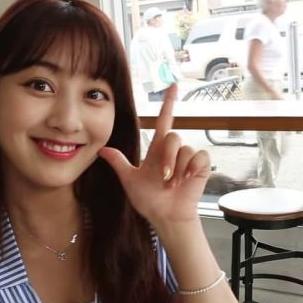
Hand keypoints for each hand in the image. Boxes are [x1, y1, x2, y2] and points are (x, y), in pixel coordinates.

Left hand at [99, 84, 210, 225]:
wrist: (165, 216)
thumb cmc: (149, 200)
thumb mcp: (130, 179)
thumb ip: (118, 162)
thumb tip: (101, 150)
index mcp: (157, 150)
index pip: (163, 121)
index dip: (168, 104)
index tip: (173, 86)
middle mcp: (173, 150)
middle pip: (172, 135)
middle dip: (166, 157)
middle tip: (164, 178)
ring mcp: (188, 158)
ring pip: (183, 148)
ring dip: (177, 169)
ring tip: (174, 184)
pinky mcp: (201, 166)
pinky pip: (198, 157)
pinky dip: (191, 169)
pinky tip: (187, 180)